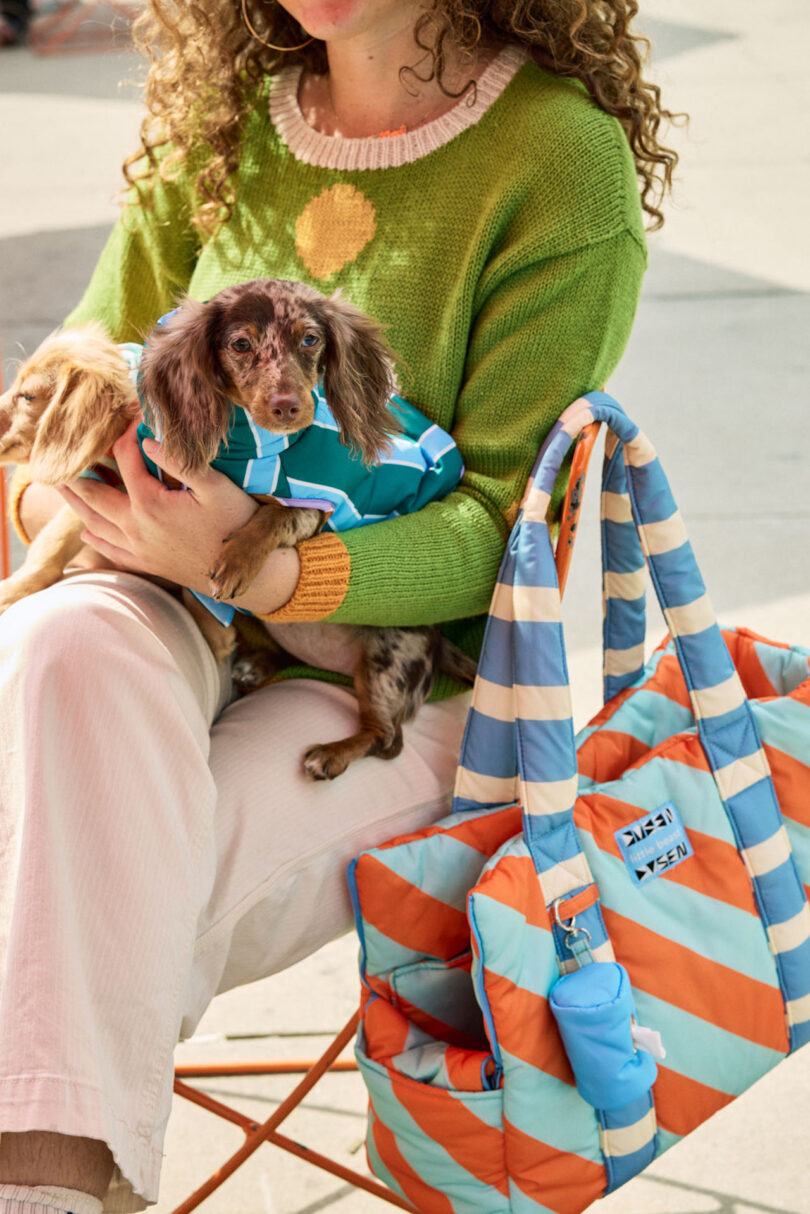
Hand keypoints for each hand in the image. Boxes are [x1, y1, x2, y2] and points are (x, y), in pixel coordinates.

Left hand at [58, 421, 258, 596]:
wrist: (244, 577)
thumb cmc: (236, 526)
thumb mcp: (218, 488)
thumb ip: (182, 461)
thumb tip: (147, 440)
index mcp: (150, 502)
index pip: (126, 458)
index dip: (125, 432)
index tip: (128, 415)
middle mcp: (135, 526)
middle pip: (94, 493)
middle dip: (76, 472)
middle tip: (57, 457)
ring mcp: (138, 547)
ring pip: (95, 522)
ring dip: (75, 502)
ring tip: (61, 486)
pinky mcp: (146, 563)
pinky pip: (111, 550)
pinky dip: (94, 538)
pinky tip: (87, 531)